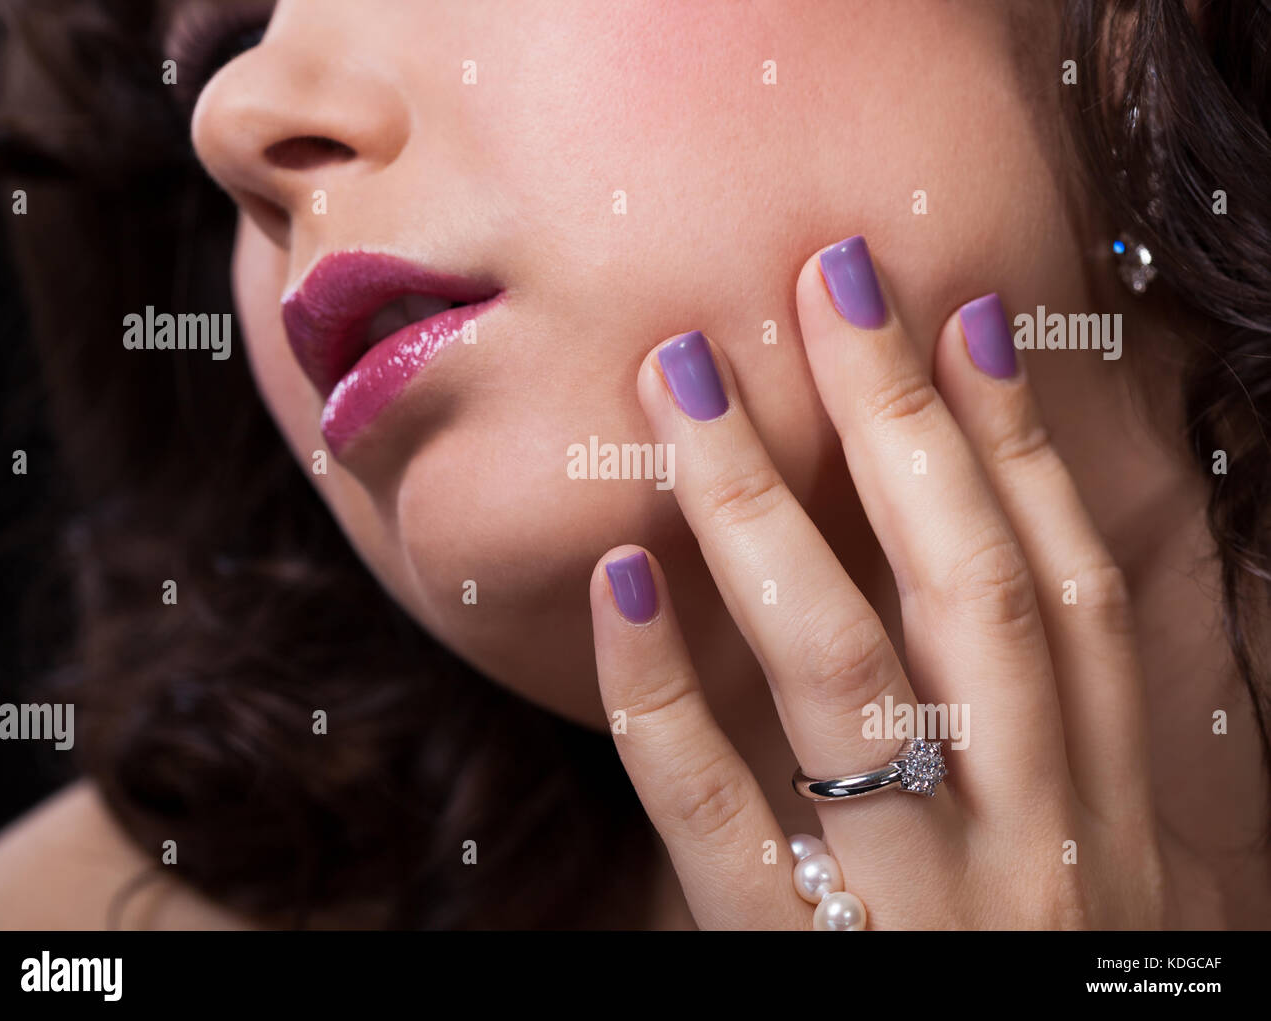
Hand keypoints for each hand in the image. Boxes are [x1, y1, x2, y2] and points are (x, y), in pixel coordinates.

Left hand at [588, 236, 1167, 928]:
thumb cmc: (1036, 983)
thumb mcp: (1082, 868)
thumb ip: (1036, 741)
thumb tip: (971, 573)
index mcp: (1103, 803)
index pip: (1060, 588)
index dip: (1020, 446)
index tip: (963, 320)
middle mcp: (1030, 832)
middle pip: (964, 589)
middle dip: (895, 424)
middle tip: (822, 280)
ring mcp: (920, 898)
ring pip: (844, 672)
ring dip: (759, 512)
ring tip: (686, 381)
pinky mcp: (803, 959)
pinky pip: (723, 817)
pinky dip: (667, 695)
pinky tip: (620, 581)